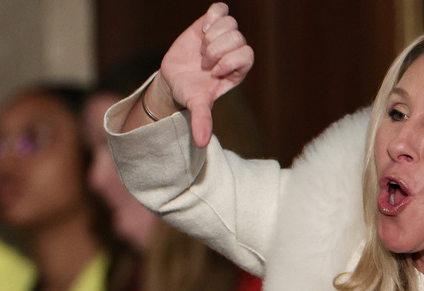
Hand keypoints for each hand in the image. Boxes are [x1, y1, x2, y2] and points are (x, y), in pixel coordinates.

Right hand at [152, 3, 253, 146]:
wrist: (175, 79)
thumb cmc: (190, 93)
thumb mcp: (196, 106)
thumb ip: (202, 120)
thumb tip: (201, 143)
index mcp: (238, 69)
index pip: (247, 55)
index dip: (230, 60)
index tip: (213, 71)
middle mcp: (234, 52)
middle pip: (238, 38)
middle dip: (217, 50)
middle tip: (204, 63)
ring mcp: (223, 37)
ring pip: (230, 23)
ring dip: (213, 35)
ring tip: (202, 49)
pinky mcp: (210, 24)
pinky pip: (221, 9)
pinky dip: (213, 16)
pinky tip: (203, 29)